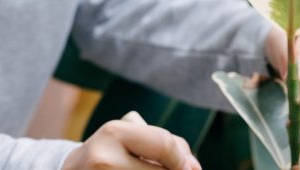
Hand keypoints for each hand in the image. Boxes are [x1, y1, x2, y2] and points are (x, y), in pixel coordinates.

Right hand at [62, 111, 200, 169]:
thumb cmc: (110, 151)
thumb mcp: (130, 134)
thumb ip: (166, 144)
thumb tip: (194, 168)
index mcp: (114, 133)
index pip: (165, 144)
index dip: (182, 159)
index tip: (186, 166)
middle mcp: (104, 159)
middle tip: (161, 167)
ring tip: (140, 167)